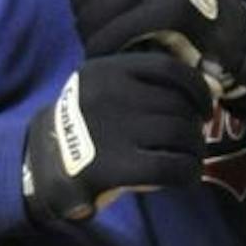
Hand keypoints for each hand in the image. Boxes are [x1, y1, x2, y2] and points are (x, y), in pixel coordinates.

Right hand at [22, 52, 211, 223]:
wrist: (42, 164)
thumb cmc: (82, 128)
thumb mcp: (101, 89)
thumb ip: (139, 85)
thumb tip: (202, 90)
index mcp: (109, 70)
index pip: (169, 69)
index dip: (197, 88)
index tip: (204, 106)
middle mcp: (113, 94)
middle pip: (178, 105)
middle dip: (195, 125)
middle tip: (193, 139)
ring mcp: (115, 129)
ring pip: (181, 134)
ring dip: (195, 149)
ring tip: (191, 157)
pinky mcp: (118, 166)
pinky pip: (173, 166)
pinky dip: (189, 172)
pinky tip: (186, 176)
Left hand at [51, 0, 245, 112]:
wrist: (231, 40)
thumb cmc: (176, 7)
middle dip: (83, 10)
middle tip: (96, 30)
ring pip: (97, 7)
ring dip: (93, 34)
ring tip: (106, 44)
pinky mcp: (174, 9)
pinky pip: (117, 30)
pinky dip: (107, 48)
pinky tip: (115, 54)